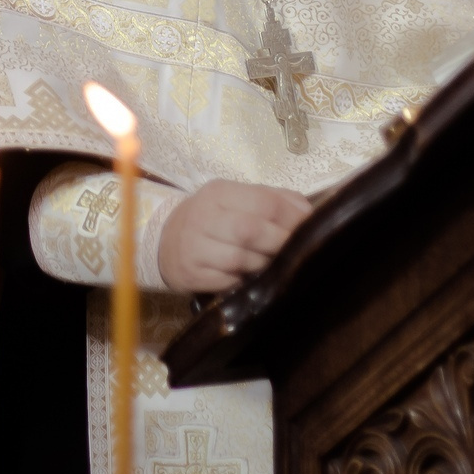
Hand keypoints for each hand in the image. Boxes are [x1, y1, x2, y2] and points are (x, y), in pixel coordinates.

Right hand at [157, 180, 311, 293]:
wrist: (164, 241)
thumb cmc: (211, 218)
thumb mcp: (235, 198)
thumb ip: (273, 199)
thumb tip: (307, 212)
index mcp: (219, 192)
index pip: (264, 202)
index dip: (291, 217)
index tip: (309, 228)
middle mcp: (203, 216)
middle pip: (251, 230)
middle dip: (279, 243)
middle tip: (294, 251)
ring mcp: (194, 246)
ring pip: (240, 259)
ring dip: (263, 264)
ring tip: (270, 263)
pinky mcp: (191, 274)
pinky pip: (228, 282)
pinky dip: (244, 281)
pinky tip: (248, 277)